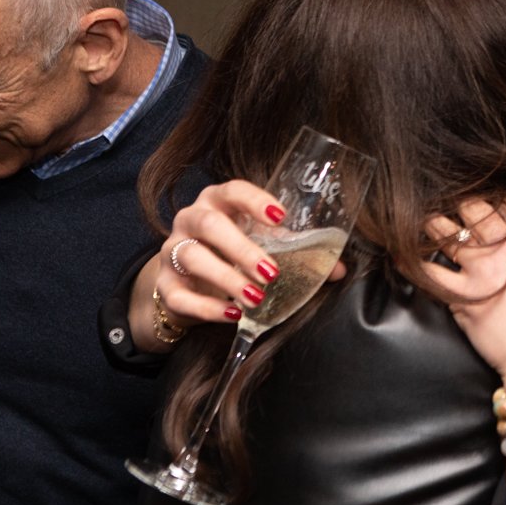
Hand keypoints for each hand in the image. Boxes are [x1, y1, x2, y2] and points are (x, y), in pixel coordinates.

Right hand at [149, 180, 347, 330]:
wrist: (186, 283)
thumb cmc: (231, 254)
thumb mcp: (261, 246)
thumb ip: (298, 253)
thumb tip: (340, 270)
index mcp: (218, 203)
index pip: (232, 190)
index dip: (254, 200)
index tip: (281, 216)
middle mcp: (191, 220)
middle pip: (210, 225)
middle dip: (241, 248)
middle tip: (271, 272)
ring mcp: (172, 252)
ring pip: (192, 257)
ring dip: (226, 278)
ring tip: (255, 297)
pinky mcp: (165, 286)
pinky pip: (180, 296)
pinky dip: (207, 307)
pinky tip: (232, 314)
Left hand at [424, 199, 505, 400]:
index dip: (498, 199)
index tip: (489, 203)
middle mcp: (504, 248)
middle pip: (474, 209)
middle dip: (463, 204)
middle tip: (454, 204)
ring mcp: (479, 272)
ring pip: (446, 233)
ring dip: (436, 223)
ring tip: (427, 220)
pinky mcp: (460, 298)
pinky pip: (429, 273)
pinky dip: (414, 261)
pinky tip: (404, 253)